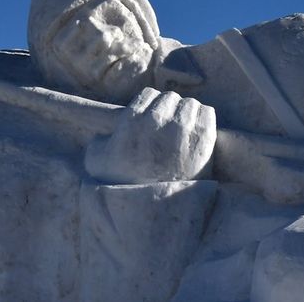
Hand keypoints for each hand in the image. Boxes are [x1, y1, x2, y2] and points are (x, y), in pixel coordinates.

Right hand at [85, 87, 215, 183]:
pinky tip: (195, 135)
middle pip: (170, 98)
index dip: (150, 107)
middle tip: (167, 129)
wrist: (160, 208)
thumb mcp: (97, 163)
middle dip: (168, 111)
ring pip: (189, 104)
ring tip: (182, 133)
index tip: (152, 121)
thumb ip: (96, 143)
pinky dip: (202, 120)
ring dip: (186, 115)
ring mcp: (184, 128)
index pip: (148, 94)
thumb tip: (103, 135)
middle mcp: (159, 120)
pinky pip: (207, 112)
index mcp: (133, 120)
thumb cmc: (128, 185)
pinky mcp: (205, 138)